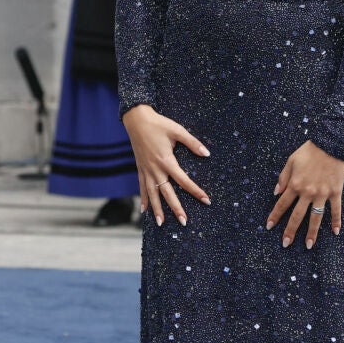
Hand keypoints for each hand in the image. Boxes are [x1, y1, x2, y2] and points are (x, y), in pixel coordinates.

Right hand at [122, 104, 210, 224]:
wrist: (136, 119)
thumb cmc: (159, 124)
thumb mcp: (178, 131)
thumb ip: (193, 143)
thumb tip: (207, 154)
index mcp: (166, 161)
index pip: (184, 181)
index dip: (196, 191)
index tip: (206, 200)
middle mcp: (155, 169)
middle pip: (167, 193)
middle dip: (176, 208)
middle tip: (184, 222)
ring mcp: (146, 170)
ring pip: (152, 194)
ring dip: (157, 209)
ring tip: (161, 223)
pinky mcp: (140, 169)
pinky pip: (142, 187)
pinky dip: (144, 199)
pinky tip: (144, 210)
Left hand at [266, 140, 343, 248]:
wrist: (331, 143)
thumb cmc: (310, 151)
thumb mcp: (291, 161)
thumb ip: (283, 178)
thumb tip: (276, 193)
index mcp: (295, 184)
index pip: (282, 204)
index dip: (275, 216)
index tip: (269, 226)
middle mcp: (307, 192)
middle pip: (297, 216)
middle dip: (290, 231)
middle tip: (285, 244)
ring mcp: (322, 193)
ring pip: (316, 217)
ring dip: (312, 232)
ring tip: (308, 245)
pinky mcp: (335, 192)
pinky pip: (336, 209)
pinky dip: (336, 221)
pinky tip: (336, 232)